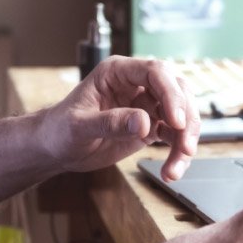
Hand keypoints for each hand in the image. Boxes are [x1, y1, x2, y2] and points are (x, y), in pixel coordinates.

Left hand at [37, 56, 199, 177]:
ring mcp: (145, 104)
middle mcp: (135, 84)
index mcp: (117, 72)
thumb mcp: (79, 126)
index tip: (176, 121)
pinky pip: (174, 135)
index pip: (154, 72)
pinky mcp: (149, 125)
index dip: (170, 94)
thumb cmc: (60, 129)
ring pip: (181, 114)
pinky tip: (172, 170)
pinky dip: (178, 152)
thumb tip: (144, 122)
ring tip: (176, 167)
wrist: (56, 147)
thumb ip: (110, 122)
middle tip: (185, 147)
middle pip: (176, 90)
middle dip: (186, 118)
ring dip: (186, 140)